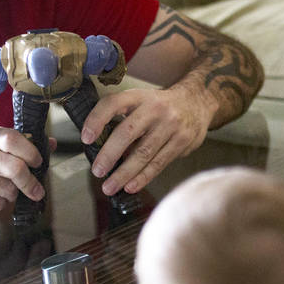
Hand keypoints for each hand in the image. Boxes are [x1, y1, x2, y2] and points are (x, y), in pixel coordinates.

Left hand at [81, 86, 211, 195]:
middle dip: (109, 155)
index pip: (113, 103)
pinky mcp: (182, 141)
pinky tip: (130, 186)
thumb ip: (125, 119)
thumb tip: (100, 148)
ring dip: (124, 173)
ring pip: (144, 153)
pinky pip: (159, 163)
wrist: (198, 101)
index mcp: (139, 96)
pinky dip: (143, 177)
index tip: (86, 139)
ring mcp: (171, 125)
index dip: (97, 120)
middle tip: (97, 171)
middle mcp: (155, 108)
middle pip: (128, 132)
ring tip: (109, 187)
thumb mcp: (142, 101)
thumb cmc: (160, 106)